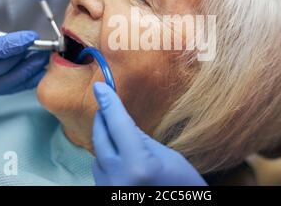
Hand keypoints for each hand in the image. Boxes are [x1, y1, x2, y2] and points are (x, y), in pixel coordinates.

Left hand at [92, 82, 206, 185]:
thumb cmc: (183, 186)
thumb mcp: (168, 157)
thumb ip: (141, 139)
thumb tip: (122, 122)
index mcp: (138, 164)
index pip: (118, 124)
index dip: (109, 102)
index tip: (100, 86)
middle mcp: (118, 177)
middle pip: (101, 137)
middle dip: (103, 118)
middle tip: (105, 102)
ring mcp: (108, 189)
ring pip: (97, 154)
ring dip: (104, 139)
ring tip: (116, 130)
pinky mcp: (105, 194)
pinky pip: (99, 170)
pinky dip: (105, 158)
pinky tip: (117, 154)